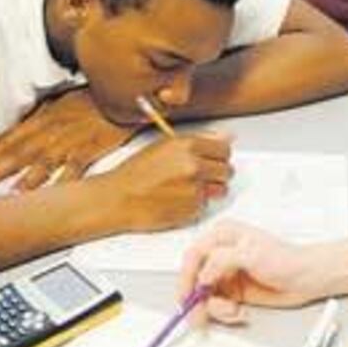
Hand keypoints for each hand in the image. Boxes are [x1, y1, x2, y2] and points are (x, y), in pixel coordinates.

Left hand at [0, 89, 136, 192]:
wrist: (121, 93)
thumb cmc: (92, 97)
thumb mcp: (60, 101)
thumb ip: (40, 117)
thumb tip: (21, 129)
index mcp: (42, 118)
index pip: (9, 138)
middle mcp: (52, 129)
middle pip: (18, 152)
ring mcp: (71, 139)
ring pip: (43, 161)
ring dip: (24, 178)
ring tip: (8, 193)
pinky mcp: (93, 147)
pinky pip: (75, 166)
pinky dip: (63, 180)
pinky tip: (53, 194)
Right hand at [98, 132, 233, 230]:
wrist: (118, 198)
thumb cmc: (136, 173)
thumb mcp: (164, 146)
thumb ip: (199, 140)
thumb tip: (228, 137)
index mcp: (187, 146)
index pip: (224, 149)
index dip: (218, 155)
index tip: (212, 159)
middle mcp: (194, 166)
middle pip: (227, 170)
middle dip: (216, 174)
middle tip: (198, 175)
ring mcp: (195, 189)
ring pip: (221, 189)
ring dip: (210, 190)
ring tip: (186, 188)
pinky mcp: (193, 209)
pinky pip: (206, 205)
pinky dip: (196, 204)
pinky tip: (177, 200)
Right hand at [178, 222, 347, 323]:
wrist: (307, 278)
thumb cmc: (286, 258)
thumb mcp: (251, 253)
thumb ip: (222, 260)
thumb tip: (203, 274)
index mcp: (223, 237)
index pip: (193, 255)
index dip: (186, 276)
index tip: (187, 294)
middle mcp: (221, 255)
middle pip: (195, 278)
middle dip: (197, 298)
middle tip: (198, 314)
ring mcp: (227, 275)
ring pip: (205, 296)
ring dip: (214, 309)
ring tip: (230, 311)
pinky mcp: (233, 292)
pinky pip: (217, 306)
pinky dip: (225, 314)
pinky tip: (239, 312)